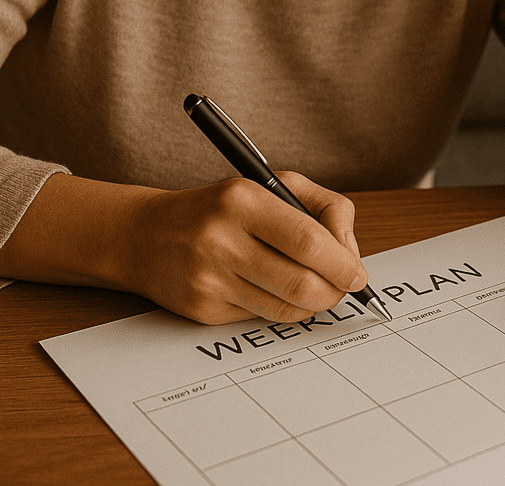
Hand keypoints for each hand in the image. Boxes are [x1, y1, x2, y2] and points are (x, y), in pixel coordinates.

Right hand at [125, 172, 367, 324]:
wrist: (147, 235)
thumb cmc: (222, 208)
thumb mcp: (271, 185)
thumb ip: (323, 208)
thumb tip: (351, 253)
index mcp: (243, 200)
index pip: (309, 240)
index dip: (343, 262)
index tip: (357, 272)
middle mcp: (222, 239)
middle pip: (302, 282)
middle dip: (335, 290)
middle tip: (344, 286)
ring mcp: (210, 278)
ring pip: (287, 308)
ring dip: (314, 304)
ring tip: (317, 288)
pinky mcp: (203, 310)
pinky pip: (262, 319)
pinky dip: (282, 309)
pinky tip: (276, 291)